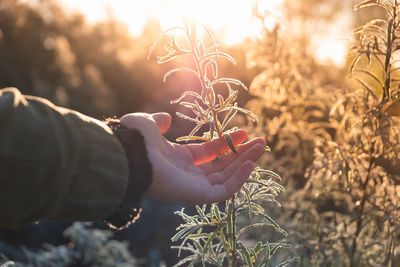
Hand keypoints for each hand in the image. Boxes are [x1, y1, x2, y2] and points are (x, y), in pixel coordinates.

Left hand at [120, 112, 265, 204]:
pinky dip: (239, 180)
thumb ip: (158, 121)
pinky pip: (224, 191)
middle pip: (222, 166)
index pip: (209, 153)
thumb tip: (165, 117)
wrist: (130, 156)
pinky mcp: (198, 196)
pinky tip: (250, 164)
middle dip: (242, 154)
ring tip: (262, 148)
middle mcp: (188, 174)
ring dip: (245, 163)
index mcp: (179, 159)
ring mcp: (194, 186)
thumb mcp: (148, 125)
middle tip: (261, 142)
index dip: (227, 143)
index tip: (245, 133)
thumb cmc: (136, 141)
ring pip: (227, 178)